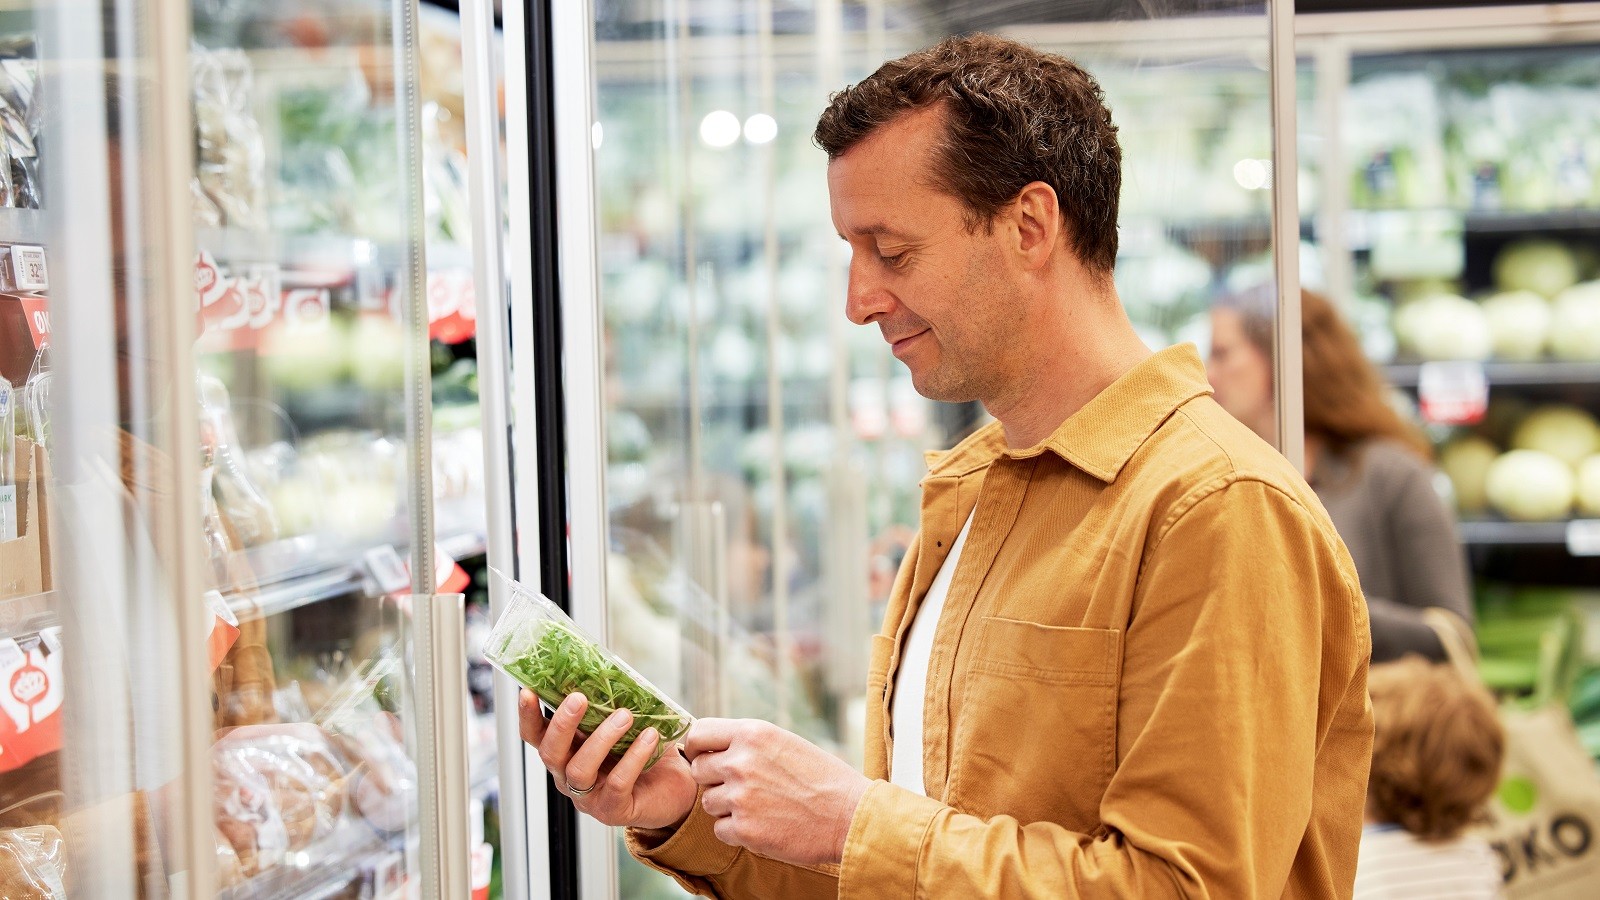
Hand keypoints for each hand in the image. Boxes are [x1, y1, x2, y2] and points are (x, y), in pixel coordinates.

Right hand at [519, 690, 697, 829]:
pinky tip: (649, 737)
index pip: (536, 736)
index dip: (528, 716)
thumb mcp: (624, 726)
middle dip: (562, 724)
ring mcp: (588, 797)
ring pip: (579, 769)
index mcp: (567, 752)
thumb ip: (609, 707)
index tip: (528, 691)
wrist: (677, 787)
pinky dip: (633, 757)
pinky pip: (616, 783)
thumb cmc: (645, 752)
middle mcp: (569, 776)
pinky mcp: (613, 810)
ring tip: (625, 716)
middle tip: (579, 699)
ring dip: (601, 738)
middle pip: (550, 753)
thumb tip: (608, 674)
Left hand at [684, 719, 870, 866]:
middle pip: (698, 770)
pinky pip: (720, 829)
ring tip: (760, 807)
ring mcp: (741, 797)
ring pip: (708, 802)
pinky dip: (736, 831)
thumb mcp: (785, 743)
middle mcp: (741, 762)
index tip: (705, 757)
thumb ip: (748, 743)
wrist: (850, 815)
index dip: (697, 748)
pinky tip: (763, 824)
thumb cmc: (823, 778)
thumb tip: (712, 749)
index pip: (699, 734)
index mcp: (753, 734)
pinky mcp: (745, 829)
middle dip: (714, 780)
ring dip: (727, 807)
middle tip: (742, 788)